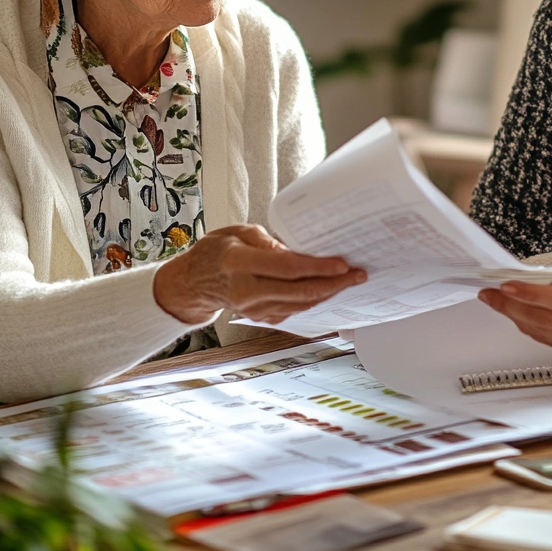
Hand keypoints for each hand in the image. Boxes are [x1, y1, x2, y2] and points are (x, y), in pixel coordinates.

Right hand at [153, 224, 365, 324]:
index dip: (317, 267)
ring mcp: (254, 309)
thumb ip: (267, 240)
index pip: (286, 268)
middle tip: (358, 274)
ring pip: (300, 305)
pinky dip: (314, 301)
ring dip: (328, 294)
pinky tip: (329, 290)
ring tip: (351, 281)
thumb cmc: (215, 252)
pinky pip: (294, 310)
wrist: (193, 283)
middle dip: (334, 284)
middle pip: (300, 292)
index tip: (341, 264)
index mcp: (240, 263)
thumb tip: (296, 249)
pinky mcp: (260, 318)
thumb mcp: (237, 232)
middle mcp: (247, 291)